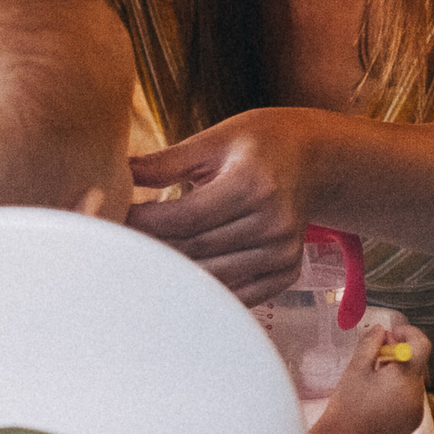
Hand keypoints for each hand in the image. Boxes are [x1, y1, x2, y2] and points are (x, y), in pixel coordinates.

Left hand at [124, 108, 319, 304]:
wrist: (315, 159)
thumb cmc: (261, 142)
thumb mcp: (215, 139)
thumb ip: (167, 161)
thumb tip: (119, 173)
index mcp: (252, 184)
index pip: (187, 218)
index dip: (146, 224)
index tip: (117, 220)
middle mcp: (273, 222)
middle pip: (196, 250)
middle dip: (154, 248)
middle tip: (122, 244)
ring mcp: (282, 252)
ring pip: (212, 277)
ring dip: (176, 273)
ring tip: (146, 261)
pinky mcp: (286, 272)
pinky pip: (237, 294)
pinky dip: (207, 289)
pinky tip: (183, 277)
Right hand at [308, 318, 430, 433]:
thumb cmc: (347, 410)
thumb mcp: (356, 369)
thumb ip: (370, 344)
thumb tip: (381, 331)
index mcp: (405, 380)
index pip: (422, 346)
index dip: (408, 334)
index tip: (391, 334)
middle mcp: (416, 398)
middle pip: (416, 366)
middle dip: (398, 356)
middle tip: (374, 356)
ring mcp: (414, 416)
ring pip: (411, 384)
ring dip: (396, 376)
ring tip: (369, 381)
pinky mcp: (408, 428)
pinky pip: (407, 402)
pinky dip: (395, 394)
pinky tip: (373, 400)